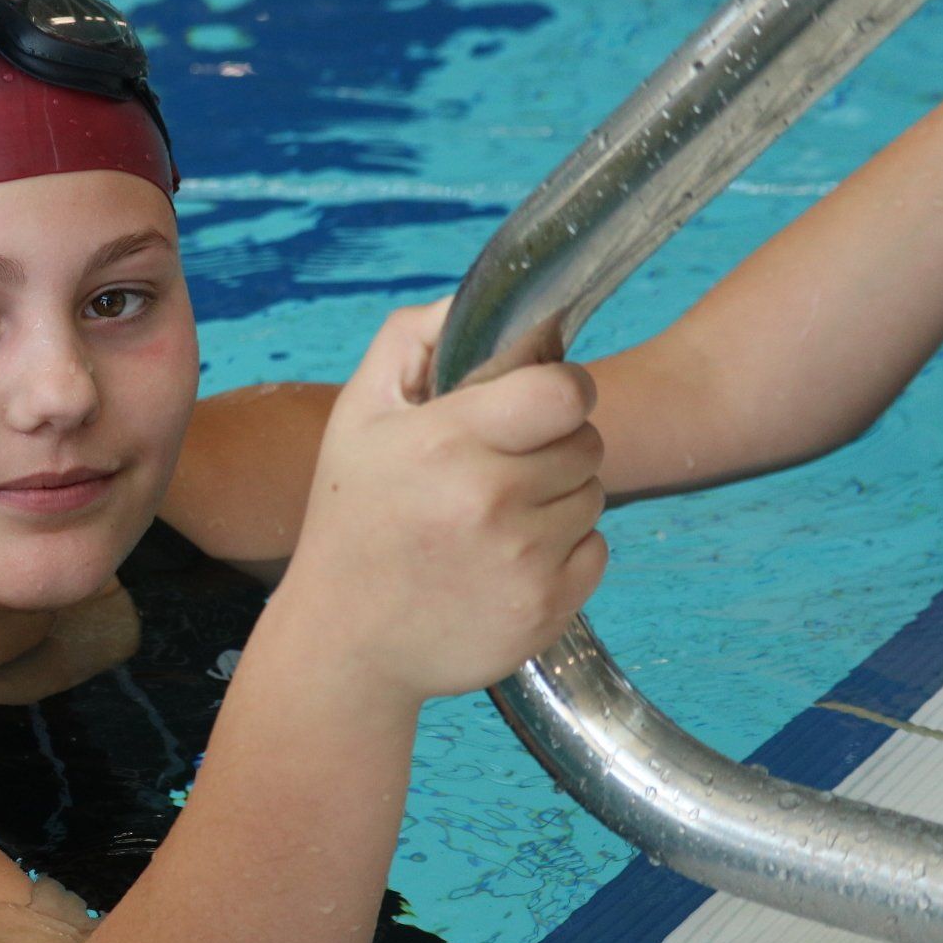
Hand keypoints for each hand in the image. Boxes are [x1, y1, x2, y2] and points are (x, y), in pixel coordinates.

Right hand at [281, 294, 608, 699]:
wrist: (346, 641)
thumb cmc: (353, 518)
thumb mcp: (358, 416)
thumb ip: (412, 339)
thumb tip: (475, 301)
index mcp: (447, 443)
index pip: (564, 391)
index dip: (560, 389)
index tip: (534, 403)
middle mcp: (491, 501)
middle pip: (586, 442)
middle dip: (553, 445)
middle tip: (500, 466)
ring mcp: (524, 561)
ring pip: (593, 496)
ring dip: (558, 498)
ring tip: (495, 517)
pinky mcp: (548, 609)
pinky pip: (597, 551)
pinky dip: (565, 550)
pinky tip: (508, 559)